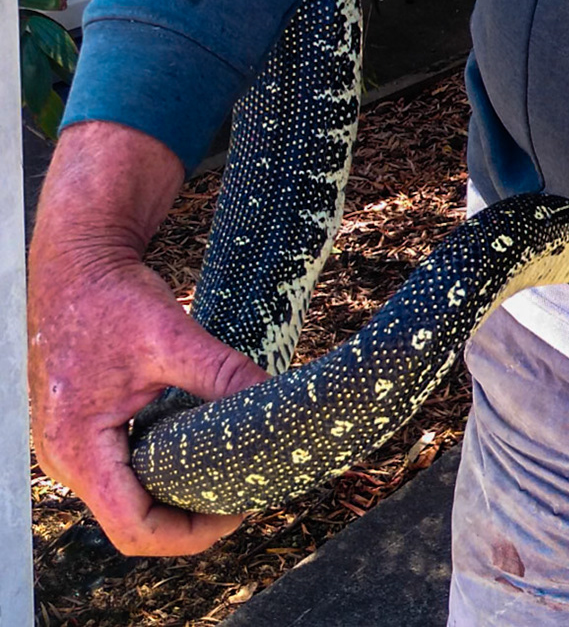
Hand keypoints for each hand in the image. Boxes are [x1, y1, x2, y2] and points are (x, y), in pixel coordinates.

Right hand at [28, 122, 269, 555]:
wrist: (78, 263)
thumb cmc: (114, 297)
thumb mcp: (173, 336)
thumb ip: (222, 373)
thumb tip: (275, 396)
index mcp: (79, 447)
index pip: (134, 527)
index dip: (191, 533)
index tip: (238, 512)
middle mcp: (65, 459)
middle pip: (132, 521)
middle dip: (190, 518)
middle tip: (244, 494)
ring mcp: (70, 448)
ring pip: (128, 499)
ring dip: (177, 495)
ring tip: (229, 475)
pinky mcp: (83, 432)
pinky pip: (124, 472)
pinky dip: (163, 470)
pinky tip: (202, 451)